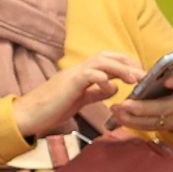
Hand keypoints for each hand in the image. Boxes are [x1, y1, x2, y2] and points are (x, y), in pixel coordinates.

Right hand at [12, 51, 140, 140]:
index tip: (140, 74)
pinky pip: (89, 74)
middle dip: (127, 62)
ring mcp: (73, 74)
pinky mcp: (69, 82)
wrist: (29, 115)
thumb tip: (113, 88)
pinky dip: (103, 80)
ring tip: (134, 79)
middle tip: (143, 74)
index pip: (107, 60)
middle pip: (106, 56)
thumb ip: (96, 93)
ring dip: (120, 68)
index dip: (125, 64)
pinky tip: (110, 89)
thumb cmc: (53, 108)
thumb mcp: (80, 100)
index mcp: (82, 73)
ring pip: (100, 61)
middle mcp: (79, 69)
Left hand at [108, 33, 172, 135]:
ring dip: (132, 116)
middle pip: (164, 108)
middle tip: (125, 103)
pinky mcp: (161, 126)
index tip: (168, 80)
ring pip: (152, 120)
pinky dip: (131, 122)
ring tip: (116, 108)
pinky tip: (118, 116)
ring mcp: (172, 118)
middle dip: (144, 107)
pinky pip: (146, 127)